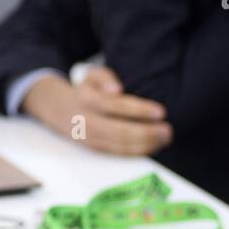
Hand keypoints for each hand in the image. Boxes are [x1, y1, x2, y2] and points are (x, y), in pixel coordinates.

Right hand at [25, 66, 172, 155]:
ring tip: (165, 138)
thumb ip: (105, 77)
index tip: (161, 112)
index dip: (140, 110)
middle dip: (147, 133)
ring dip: (146, 144)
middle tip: (167, 130)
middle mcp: (88, 122)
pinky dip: (138, 151)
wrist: (60, 110)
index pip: (116, 106)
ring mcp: (91, 138)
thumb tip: (117, 89)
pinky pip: (119, 153)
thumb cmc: (86, 91)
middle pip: (120, 131)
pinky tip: (154, 145)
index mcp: (88, 100)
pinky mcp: (96, 149)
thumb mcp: (91, 75)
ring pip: (120, 146)